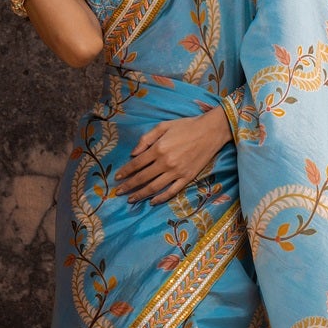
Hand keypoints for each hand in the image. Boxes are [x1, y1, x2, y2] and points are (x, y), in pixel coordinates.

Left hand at [114, 108, 230, 204]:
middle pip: (143, 178)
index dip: (125, 172)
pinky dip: (161, 198)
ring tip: (131, 199)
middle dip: (128, 186)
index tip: (117, 178)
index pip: (136, 164)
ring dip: (141, 195)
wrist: (211, 131)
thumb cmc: (186, 126)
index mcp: (158, 149)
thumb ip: (146, 139)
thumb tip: (133, 154)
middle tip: (118, 192)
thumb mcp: (163, 126)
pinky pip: (172, 191)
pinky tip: (152, 201)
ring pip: (154, 187)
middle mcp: (166, 162)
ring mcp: (177, 172)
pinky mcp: (187, 178)